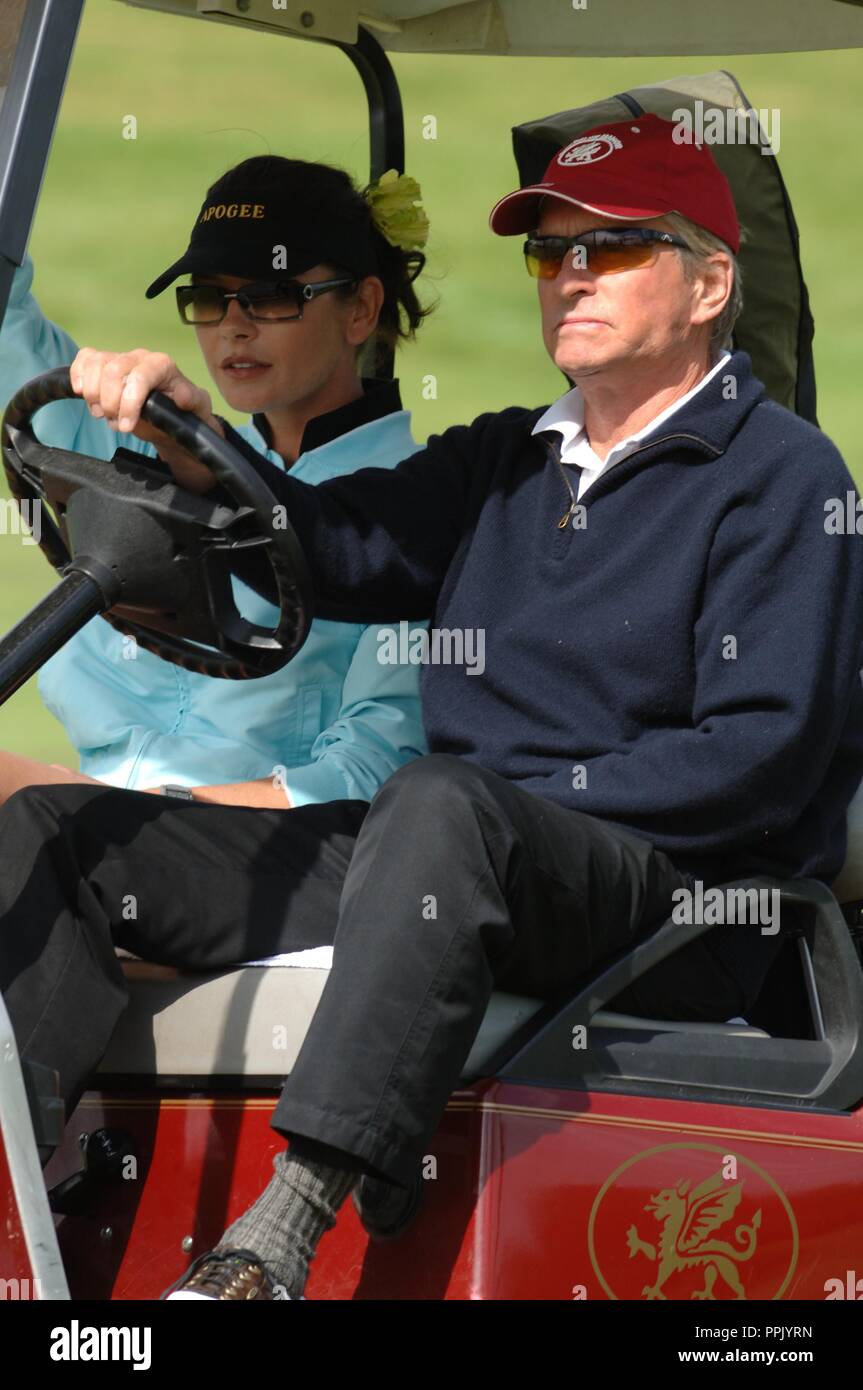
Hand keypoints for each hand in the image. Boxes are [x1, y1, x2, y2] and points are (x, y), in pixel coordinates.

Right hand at [69, 347, 223, 492]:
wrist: (171, 418)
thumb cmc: (184, 412)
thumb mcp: (197, 408)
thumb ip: (193, 400)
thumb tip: (183, 396)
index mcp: (162, 365)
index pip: (140, 376)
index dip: (129, 402)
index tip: (126, 426)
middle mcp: (139, 358)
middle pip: (112, 370)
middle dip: (110, 402)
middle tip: (116, 424)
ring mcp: (120, 360)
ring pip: (95, 363)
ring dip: (93, 393)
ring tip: (103, 413)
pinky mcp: (104, 366)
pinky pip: (85, 358)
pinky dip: (77, 374)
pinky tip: (80, 392)